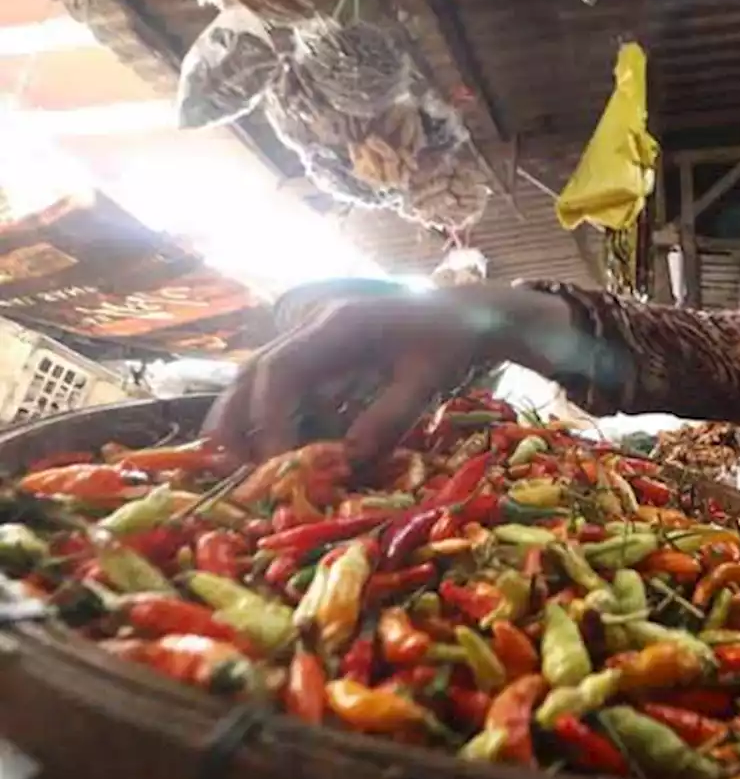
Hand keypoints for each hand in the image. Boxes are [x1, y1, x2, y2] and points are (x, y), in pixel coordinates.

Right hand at [203, 286, 572, 462]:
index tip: (275, 460)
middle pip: (256, 367)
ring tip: (238, 459)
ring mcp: (316, 331)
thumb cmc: (451, 342)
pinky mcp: (321, 346)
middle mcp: (317, 322)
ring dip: (244, 413)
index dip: (270, 416)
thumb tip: (348, 458)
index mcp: (341, 323)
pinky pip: (284, 376)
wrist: (467, 312)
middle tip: (233, 465)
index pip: (283, 368)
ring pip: (261, 370)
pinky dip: (272, 408)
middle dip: (238, 416)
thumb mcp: (428, 381)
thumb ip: (390, 416)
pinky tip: (276, 442)